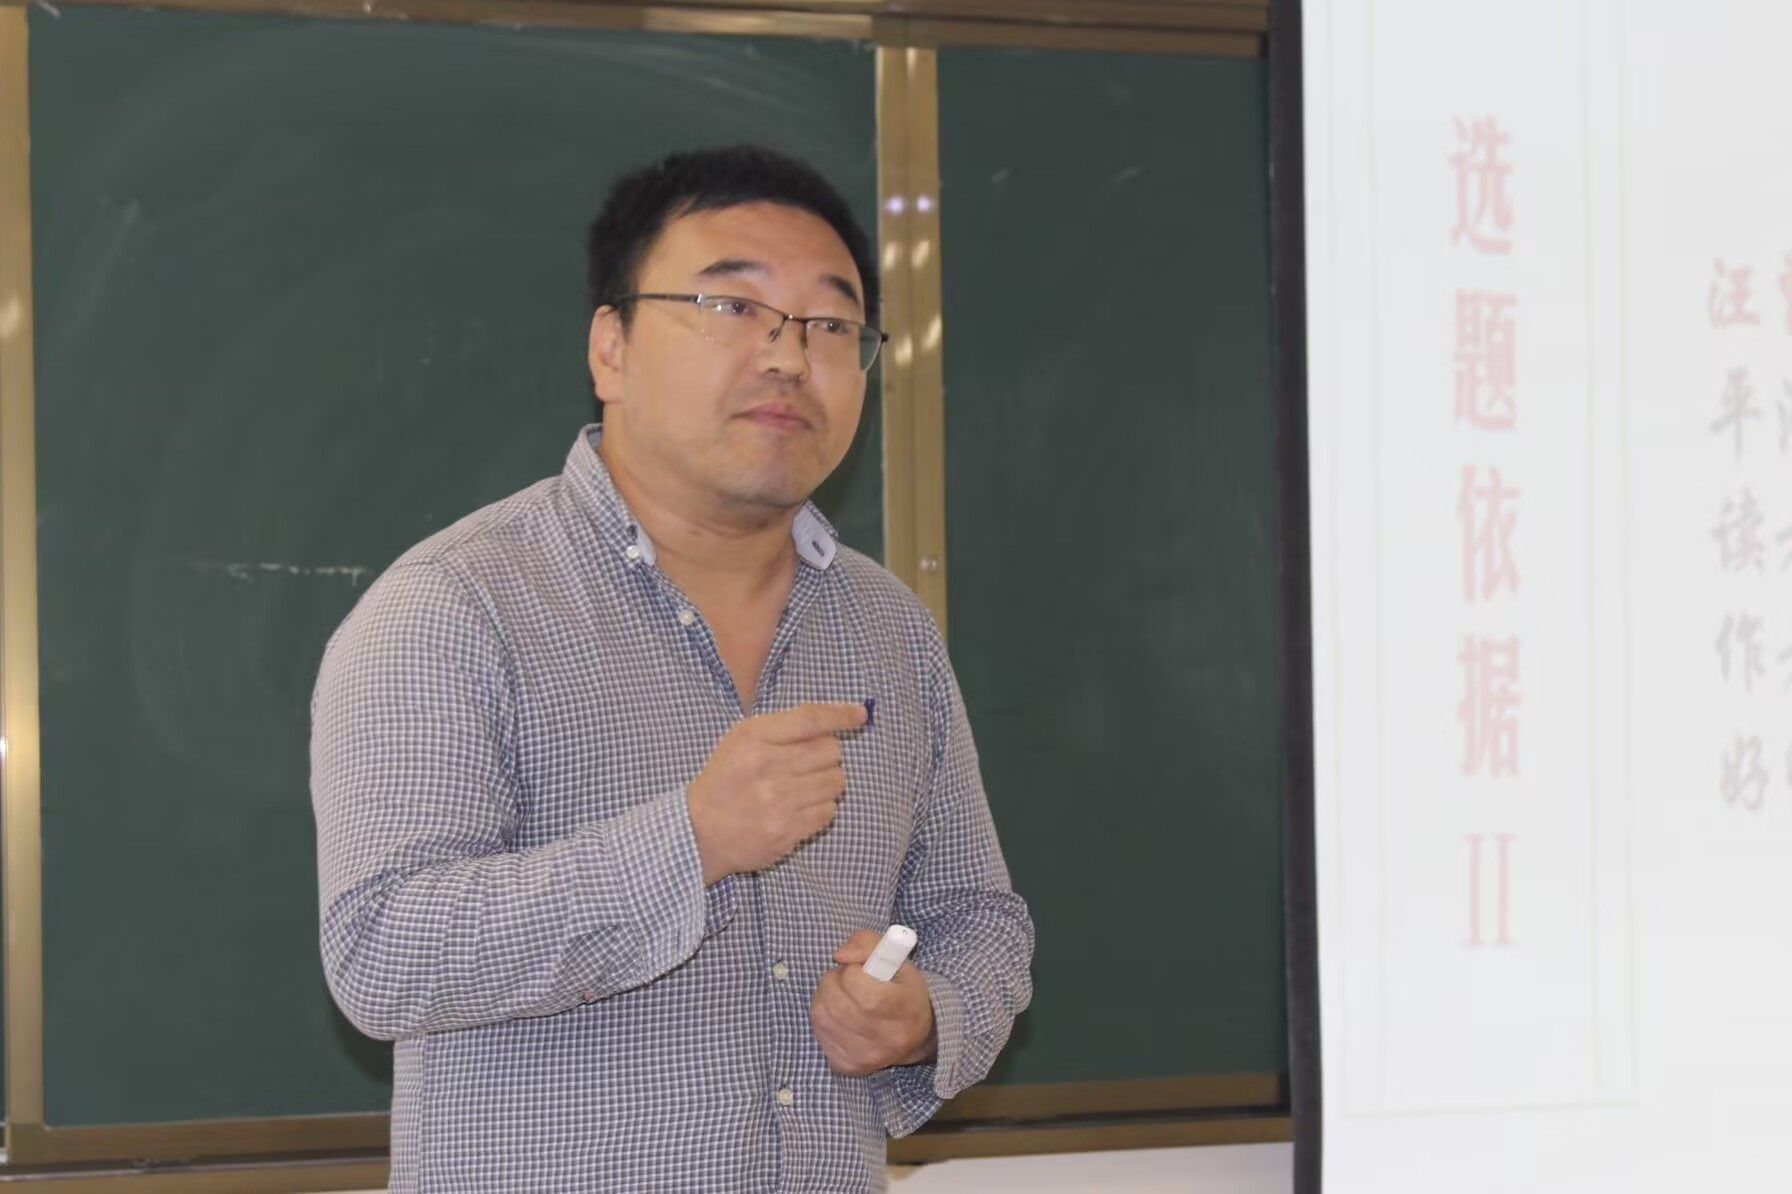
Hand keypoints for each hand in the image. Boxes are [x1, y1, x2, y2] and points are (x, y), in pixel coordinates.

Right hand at [686, 702, 866, 884]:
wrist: (700, 830)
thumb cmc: (727, 778)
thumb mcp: (743, 739)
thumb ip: (784, 726)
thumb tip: (836, 719)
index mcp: (755, 738)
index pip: (811, 719)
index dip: (841, 715)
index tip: (860, 715)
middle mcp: (768, 767)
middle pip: (831, 750)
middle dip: (826, 755)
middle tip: (807, 764)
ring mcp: (779, 801)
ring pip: (836, 781)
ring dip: (827, 782)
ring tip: (803, 787)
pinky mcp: (787, 831)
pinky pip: (829, 811)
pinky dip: (821, 808)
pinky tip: (799, 808)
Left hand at [809, 930, 936, 1077]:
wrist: (917, 1036)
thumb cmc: (904, 991)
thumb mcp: (897, 958)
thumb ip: (867, 944)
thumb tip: (839, 955)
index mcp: (900, 1007)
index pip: (856, 982)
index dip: (853, 970)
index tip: (862, 971)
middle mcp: (884, 1037)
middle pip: (835, 1000)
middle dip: (834, 981)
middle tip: (847, 980)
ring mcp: (864, 1056)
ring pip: (821, 1014)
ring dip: (825, 997)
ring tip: (843, 996)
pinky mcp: (847, 1066)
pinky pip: (819, 1033)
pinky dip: (824, 1018)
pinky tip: (840, 1016)